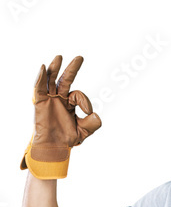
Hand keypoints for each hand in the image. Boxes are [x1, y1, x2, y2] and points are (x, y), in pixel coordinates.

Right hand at [21, 55, 100, 178]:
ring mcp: (49, 99)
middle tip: (81, 58)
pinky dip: (40, 77)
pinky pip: (39, 87)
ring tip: (59, 57)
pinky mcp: (39, 102)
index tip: (88, 112)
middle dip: (72, 69)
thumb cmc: (66, 139)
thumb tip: (97, 114)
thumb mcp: (82, 132)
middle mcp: (59, 98)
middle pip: (65, 79)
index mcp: (69, 103)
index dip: (84, 101)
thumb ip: (92, 124)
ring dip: (55, 68)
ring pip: (52, 80)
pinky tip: (43, 67)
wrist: (53, 148)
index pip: (78, 95)